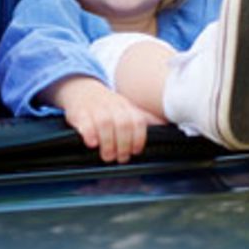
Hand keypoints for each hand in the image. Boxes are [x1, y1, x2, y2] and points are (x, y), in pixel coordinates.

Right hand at [45, 76, 161, 162]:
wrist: (82, 89)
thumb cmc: (108, 105)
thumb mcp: (128, 108)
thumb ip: (145, 119)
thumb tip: (168, 128)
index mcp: (127, 107)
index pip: (138, 121)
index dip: (139, 138)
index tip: (136, 151)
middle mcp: (113, 106)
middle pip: (123, 124)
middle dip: (124, 144)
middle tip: (121, 158)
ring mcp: (96, 109)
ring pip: (105, 123)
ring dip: (108, 143)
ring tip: (108, 156)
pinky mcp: (79, 113)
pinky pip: (85, 123)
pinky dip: (90, 134)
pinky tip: (92, 144)